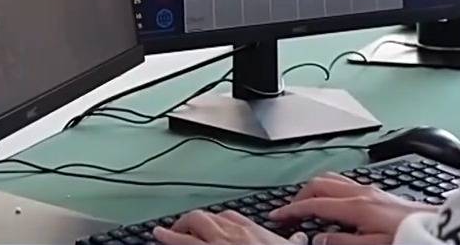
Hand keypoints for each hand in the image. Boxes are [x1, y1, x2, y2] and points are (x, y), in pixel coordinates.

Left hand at [153, 209, 304, 244]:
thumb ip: (291, 242)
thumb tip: (300, 239)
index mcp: (250, 230)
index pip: (227, 217)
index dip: (215, 220)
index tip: (208, 225)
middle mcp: (230, 235)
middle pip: (204, 219)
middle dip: (191, 222)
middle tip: (183, 228)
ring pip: (189, 230)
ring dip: (173, 231)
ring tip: (161, 232)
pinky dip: (169, 242)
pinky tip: (159, 238)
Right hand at [269, 173, 436, 244]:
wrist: (434, 227)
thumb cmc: (406, 237)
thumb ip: (342, 241)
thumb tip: (318, 238)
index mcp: (355, 206)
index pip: (314, 204)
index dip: (292, 210)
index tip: (277, 215)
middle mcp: (360, 192)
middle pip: (319, 184)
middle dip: (299, 195)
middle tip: (289, 211)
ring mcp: (369, 189)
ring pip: (332, 179)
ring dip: (314, 189)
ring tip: (306, 204)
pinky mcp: (377, 192)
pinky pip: (345, 183)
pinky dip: (330, 189)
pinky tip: (332, 203)